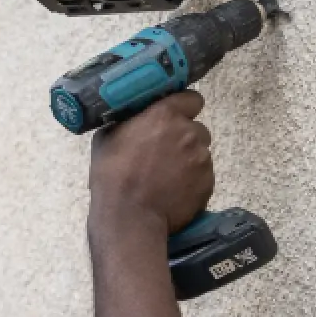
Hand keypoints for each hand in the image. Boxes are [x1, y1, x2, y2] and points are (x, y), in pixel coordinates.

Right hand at [89, 91, 213, 235]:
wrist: (129, 217)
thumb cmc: (113, 177)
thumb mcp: (107, 138)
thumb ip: (127, 122)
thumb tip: (131, 120)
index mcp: (165, 115)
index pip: (192, 99)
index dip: (184, 107)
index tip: (175, 117)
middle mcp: (189, 132)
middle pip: (197, 129)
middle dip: (184, 138)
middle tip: (165, 154)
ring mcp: (202, 159)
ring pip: (200, 154)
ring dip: (188, 161)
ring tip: (167, 178)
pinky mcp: (208, 183)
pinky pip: (203, 177)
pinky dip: (192, 182)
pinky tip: (173, 192)